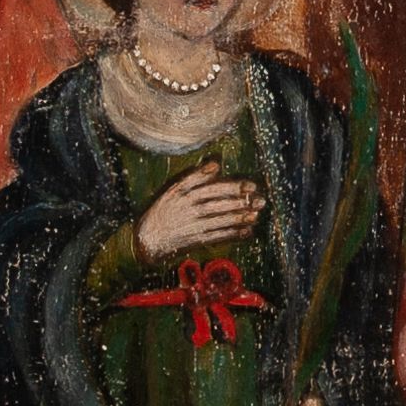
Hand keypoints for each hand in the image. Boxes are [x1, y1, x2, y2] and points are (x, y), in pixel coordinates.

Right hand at [133, 166, 260, 260]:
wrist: (145, 240)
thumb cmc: (162, 211)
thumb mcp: (173, 190)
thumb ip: (194, 177)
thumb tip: (216, 164)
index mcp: (182, 193)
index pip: (211, 188)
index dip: (233, 187)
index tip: (250, 185)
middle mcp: (187, 209)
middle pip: (219, 204)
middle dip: (241, 202)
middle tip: (260, 200)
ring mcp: (191, 225)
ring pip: (220, 220)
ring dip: (240, 218)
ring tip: (256, 214)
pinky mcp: (194, 240)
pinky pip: (216, 236)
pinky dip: (232, 234)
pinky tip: (246, 231)